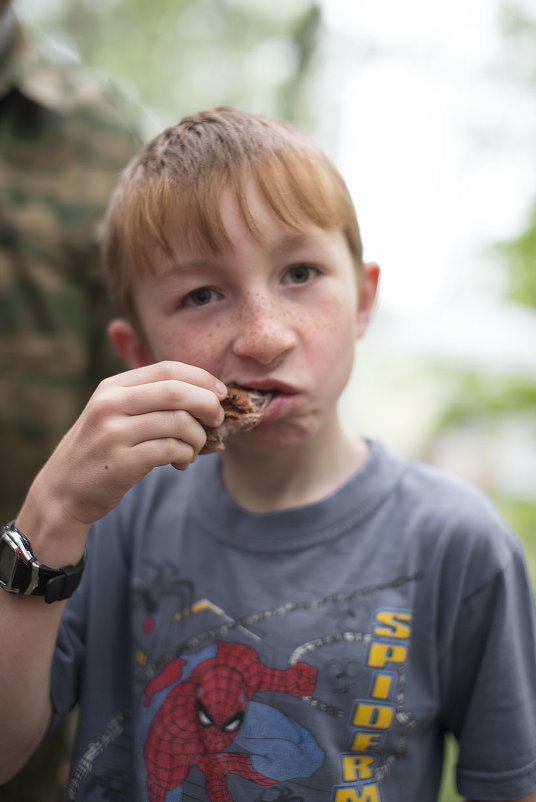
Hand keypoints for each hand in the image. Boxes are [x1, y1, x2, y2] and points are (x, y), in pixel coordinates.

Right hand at [25, 361, 225, 529]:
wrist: (63, 490)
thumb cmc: (102, 449)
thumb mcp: (116, 413)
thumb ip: (151, 399)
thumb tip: (208, 394)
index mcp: (113, 387)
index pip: (168, 369)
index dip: (202, 378)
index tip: (221, 393)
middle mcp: (110, 404)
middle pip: (177, 392)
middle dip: (208, 405)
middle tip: (217, 421)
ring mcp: (114, 433)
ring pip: (179, 423)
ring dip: (198, 438)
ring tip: (193, 449)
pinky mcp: (121, 462)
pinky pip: (171, 450)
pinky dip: (186, 456)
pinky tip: (181, 463)